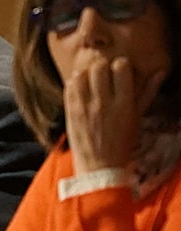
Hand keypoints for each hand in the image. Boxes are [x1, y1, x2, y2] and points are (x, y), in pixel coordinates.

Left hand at [63, 56, 166, 174]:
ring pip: (82, 73)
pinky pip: (69, 85)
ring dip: (86, 73)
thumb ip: (147, 93)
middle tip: (104, 74)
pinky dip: (75, 82)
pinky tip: (81, 89)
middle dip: (102, 66)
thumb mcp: (138, 117)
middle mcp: (104, 104)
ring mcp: (85, 107)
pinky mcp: (71, 110)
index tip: (120, 70)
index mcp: (124, 105)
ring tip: (91, 81)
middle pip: (99, 67)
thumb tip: (160, 72)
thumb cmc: (122, 140)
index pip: (121, 68)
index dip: (120, 65)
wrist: (99, 165)